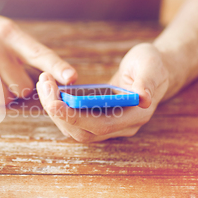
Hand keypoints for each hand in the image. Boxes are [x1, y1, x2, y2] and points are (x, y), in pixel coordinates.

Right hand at [0, 7, 76, 103]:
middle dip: (21, 89)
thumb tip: (55, 81)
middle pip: (22, 87)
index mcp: (10, 33)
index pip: (39, 53)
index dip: (57, 67)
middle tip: (10, 79)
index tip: (72, 78)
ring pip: (3, 99)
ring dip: (2, 96)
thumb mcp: (6, 31)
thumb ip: (27, 53)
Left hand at [36, 43, 168, 141]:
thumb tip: (144, 98)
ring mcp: (108, 125)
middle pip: (82, 131)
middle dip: (58, 111)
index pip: (101, 125)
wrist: (153, 71)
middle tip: (44, 85)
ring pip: (73, 128)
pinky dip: (59, 106)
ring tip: (44, 84)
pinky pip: (73, 120)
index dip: (76, 117)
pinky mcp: (96, 118)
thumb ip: (147, 81)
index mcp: (135, 116)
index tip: (54, 102)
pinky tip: (50, 88)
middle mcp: (120, 127)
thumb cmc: (152, 65)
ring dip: (54, 108)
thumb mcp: (151, 66)